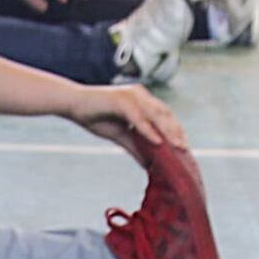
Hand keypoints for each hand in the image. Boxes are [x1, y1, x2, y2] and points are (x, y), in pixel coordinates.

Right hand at [68, 82, 189, 157]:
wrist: (73, 104)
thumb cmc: (94, 116)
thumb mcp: (120, 135)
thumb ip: (135, 145)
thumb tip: (148, 163)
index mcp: (141, 100)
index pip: (164, 115)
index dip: (175, 130)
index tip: (183, 147)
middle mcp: (139, 94)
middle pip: (164, 113)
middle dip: (176, 131)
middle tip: (185, 149)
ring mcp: (131, 95)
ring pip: (155, 114)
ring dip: (168, 131)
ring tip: (177, 147)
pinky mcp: (121, 100)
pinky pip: (139, 117)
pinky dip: (148, 130)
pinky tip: (156, 142)